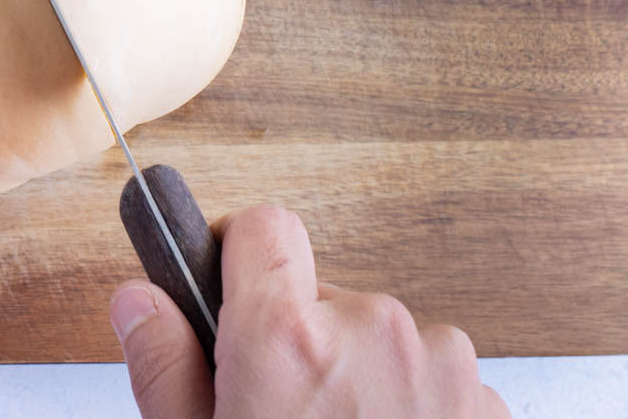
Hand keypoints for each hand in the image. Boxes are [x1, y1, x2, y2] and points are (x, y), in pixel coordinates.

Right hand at [111, 206, 509, 417]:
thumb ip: (164, 369)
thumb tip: (140, 301)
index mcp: (287, 339)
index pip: (262, 227)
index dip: (237, 257)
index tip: (229, 292)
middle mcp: (372, 331)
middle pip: (321, 296)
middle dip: (299, 342)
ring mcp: (441, 365)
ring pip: (380, 340)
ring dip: (359, 380)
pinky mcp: (487, 402)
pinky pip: (432, 380)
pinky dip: (410, 411)